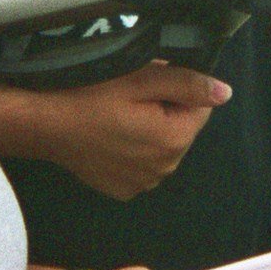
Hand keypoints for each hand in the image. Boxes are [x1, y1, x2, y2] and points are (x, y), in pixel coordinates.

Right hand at [0, 62, 232, 199]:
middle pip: (181, 131)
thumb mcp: (140, 78)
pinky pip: (142, 166)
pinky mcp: (123, 190)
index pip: (200, 109)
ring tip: (116, 118)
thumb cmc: (89, 95)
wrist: (45, 123)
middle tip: (129, 99)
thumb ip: (186, 83)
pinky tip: (109, 138)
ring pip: (162, 149)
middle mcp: (165, 169)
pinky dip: (133, 152)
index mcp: (173, 139)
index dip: (177, 92)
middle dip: (165, 112)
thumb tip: (224, 93)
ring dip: (150, 133)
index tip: (147, 86)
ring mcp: (143, 184)